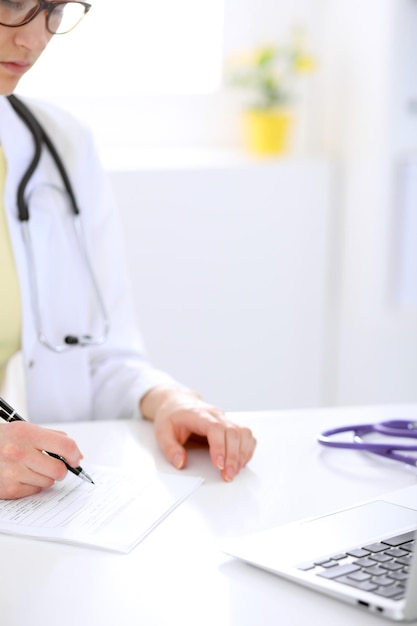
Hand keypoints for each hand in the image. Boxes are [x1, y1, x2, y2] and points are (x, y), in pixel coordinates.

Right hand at [0, 421, 82, 498]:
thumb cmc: (5, 440)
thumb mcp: (26, 429)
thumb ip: (54, 438)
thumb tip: (78, 456)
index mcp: (27, 433)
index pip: (65, 446)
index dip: (74, 455)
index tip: (75, 459)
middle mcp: (18, 452)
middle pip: (59, 470)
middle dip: (60, 470)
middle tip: (52, 465)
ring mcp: (12, 472)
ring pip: (48, 482)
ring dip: (44, 477)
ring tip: (29, 467)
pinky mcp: (8, 489)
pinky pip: (34, 491)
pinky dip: (31, 484)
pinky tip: (20, 475)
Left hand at [140, 387, 256, 480]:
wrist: (178, 403)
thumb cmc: (171, 417)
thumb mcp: (162, 433)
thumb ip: (170, 449)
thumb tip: (180, 463)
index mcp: (199, 415)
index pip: (216, 428)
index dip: (220, 447)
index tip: (218, 465)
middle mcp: (216, 415)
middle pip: (233, 432)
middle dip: (233, 456)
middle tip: (228, 475)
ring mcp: (225, 419)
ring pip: (243, 432)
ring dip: (242, 453)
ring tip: (234, 471)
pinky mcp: (230, 425)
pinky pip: (246, 435)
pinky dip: (247, 449)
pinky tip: (240, 462)